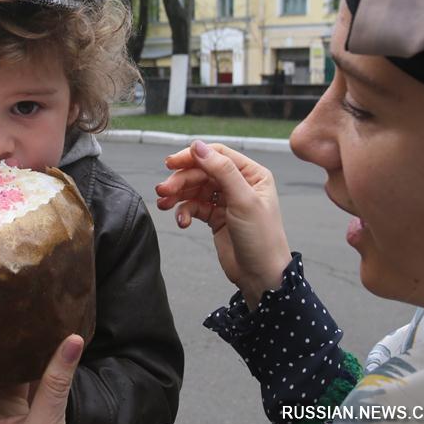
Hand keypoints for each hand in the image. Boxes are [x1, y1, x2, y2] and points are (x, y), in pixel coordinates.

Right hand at [155, 140, 290, 308]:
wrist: (261, 276)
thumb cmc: (262, 238)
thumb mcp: (243, 201)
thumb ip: (221, 171)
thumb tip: (198, 146)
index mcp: (252, 174)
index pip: (217, 155)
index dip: (193, 156)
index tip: (171, 163)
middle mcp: (239, 184)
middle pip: (201, 172)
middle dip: (181, 180)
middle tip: (162, 190)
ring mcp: (226, 201)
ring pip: (194, 189)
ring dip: (177, 195)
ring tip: (163, 205)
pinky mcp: (216, 217)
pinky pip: (194, 206)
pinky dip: (184, 212)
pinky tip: (182, 222)